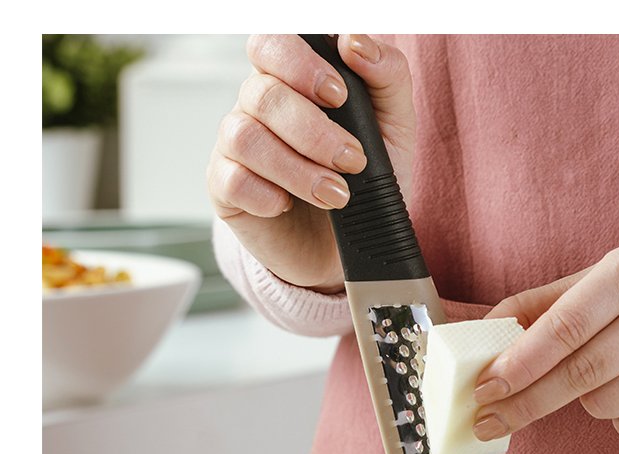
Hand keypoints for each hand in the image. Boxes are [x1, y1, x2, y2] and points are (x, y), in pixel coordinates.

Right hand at [207, 34, 415, 293]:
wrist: (349, 246)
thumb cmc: (367, 179)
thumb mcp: (394, 127)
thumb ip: (386, 76)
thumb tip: (355, 42)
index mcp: (294, 79)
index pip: (274, 42)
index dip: (300, 62)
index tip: (339, 95)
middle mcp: (259, 105)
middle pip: (262, 92)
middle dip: (312, 130)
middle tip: (351, 160)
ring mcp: (236, 145)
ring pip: (245, 136)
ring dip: (298, 169)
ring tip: (335, 195)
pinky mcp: (225, 187)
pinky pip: (233, 180)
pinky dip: (268, 195)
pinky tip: (290, 206)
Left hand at [472, 244, 618, 440]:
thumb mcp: (592, 281)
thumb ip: (536, 307)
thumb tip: (481, 336)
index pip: (566, 326)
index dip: (520, 362)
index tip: (486, 387)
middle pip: (581, 373)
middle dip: (527, 402)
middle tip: (489, 419)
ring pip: (604, 405)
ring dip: (581, 401)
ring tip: (596, 376)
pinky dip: (615, 417)